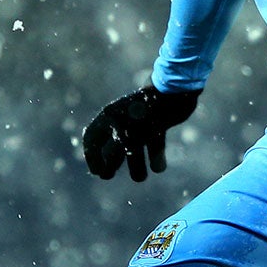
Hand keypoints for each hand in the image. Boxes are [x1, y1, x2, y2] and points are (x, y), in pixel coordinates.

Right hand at [82, 85, 200, 180]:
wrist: (174, 89)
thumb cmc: (148, 108)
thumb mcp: (127, 134)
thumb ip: (115, 151)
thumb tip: (104, 170)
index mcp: (110, 116)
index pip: (92, 138)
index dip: (92, 156)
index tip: (97, 172)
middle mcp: (123, 119)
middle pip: (112, 146)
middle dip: (110, 163)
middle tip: (108, 175)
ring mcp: (140, 121)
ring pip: (134, 148)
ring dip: (136, 164)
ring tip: (141, 177)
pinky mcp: (158, 124)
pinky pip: (154, 143)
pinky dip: (156, 155)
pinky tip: (159, 167)